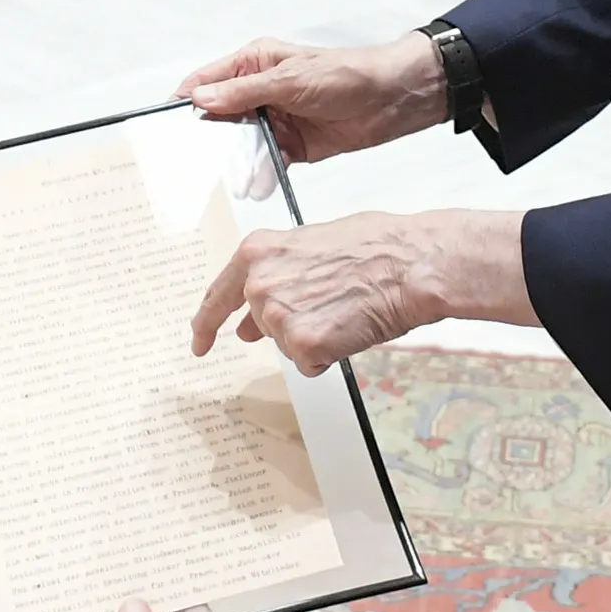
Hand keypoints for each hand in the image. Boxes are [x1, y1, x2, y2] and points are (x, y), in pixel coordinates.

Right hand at [180, 33, 450, 161]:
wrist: (394, 99)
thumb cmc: (347, 74)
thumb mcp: (291, 81)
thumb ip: (244, 92)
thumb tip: (200, 99)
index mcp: (254, 64)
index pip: (206, 82)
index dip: (183, 102)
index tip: (162, 127)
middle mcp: (259, 92)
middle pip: (218, 117)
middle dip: (203, 138)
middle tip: (182, 162)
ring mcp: (275, 120)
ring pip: (239, 144)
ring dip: (231, 160)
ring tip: (214, 180)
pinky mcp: (292, 146)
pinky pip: (265, 162)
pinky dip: (258, 173)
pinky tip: (250, 185)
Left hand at [189, 206, 530, 372]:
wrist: (411, 264)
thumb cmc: (376, 247)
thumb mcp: (312, 249)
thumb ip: (277, 277)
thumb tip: (250, 323)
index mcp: (258, 252)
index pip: (218, 297)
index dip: (206, 324)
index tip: (199, 343)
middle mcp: (259, 284)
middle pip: (262, 325)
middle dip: (287, 327)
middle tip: (326, 315)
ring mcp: (277, 316)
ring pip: (288, 346)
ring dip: (314, 337)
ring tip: (347, 309)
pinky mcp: (301, 343)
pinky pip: (309, 364)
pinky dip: (330, 355)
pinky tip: (351, 328)